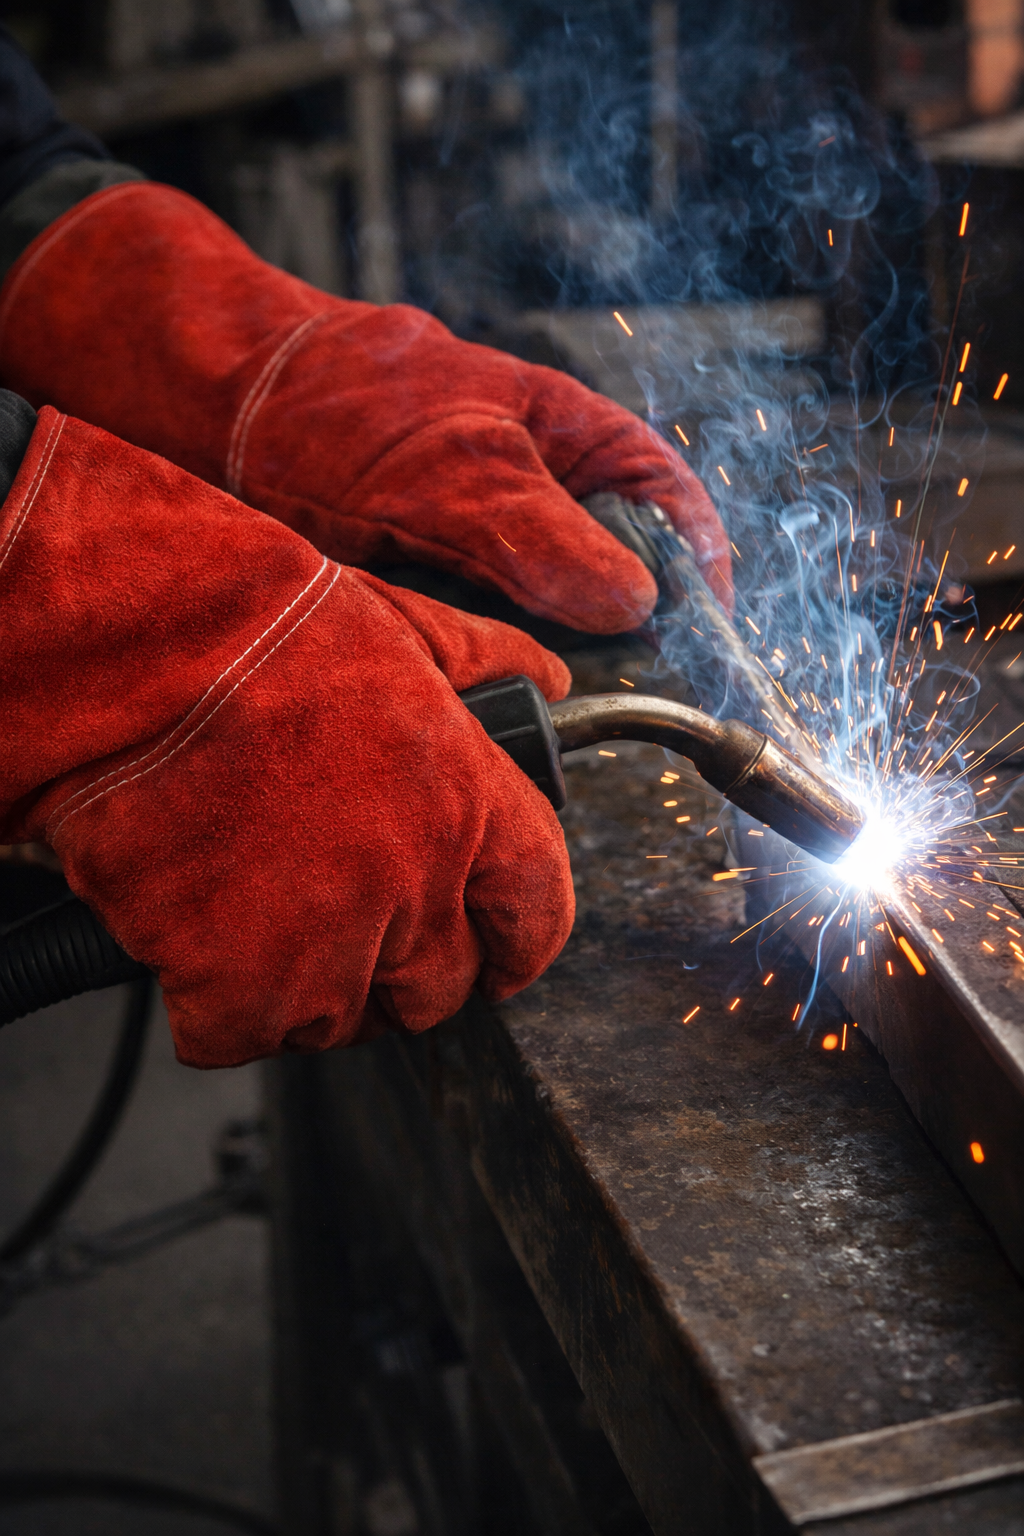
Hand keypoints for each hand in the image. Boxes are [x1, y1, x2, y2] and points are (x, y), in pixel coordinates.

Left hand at [0, 182, 732, 632]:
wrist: (205, 413)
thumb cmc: (336, 400)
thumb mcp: (452, 464)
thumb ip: (542, 533)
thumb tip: (634, 603)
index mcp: (570, 443)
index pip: (670, 506)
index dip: (699, 574)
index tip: (701, 645)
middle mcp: (538, 504)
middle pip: (617, 583)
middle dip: (617, 641)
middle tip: (601, 689)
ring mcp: (486, 556)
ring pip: (546, 629)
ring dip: (540, 667)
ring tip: (521, 694)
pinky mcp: (436, 602)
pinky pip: (480, 651)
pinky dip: (479, 674)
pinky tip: (466, 692)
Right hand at [0, 407, 573, 1065]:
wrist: (139, 656)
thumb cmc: (259, 627)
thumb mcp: (403, 624)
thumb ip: (487, 663)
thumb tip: (546, 680)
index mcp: (469, 805)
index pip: (536, 916)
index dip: (518, 946)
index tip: (499, 958)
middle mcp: (415, 888)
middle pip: (438, 990)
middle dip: (405, 974)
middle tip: (353, 932)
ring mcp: (329, 945)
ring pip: (344, 1023)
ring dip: (311, 991)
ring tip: (264, 924)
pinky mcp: (238, 983)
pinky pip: (243, 1036)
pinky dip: (220, 1008)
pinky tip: (200, 946)